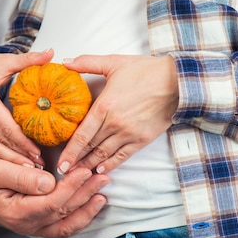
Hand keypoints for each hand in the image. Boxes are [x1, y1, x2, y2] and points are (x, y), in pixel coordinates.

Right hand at [0, 49, 53, 179]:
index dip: (23, 142)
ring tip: (26, 172)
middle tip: (39, 167)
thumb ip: (29, 60)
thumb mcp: (4, 62)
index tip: (38, 152)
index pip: (7, 127)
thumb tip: (52, 53)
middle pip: (0, 141)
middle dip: (20, 156)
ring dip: (7, 162)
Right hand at [0, 154, 109, 237]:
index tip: (84, 170)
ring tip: (103, 192)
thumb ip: (20, 176)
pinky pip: (64, 228)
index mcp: (16, 212)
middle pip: (63, 212)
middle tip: (102, 176)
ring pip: (67, 225)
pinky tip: (94, 204)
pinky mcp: (39, 227)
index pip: (51, 202)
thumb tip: (48, 182)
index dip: (71, 187)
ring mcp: (34, 229)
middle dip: (85, 194)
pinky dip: (82, 217)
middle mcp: (27, 226)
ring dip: (88, 209)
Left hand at [57, 54, 178, 174]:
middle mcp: (114, 123)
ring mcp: (129, 133)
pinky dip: (110, 165)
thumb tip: (65, 62)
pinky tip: (100, 170)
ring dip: (90, 166)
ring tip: (78, 175)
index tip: (60, 163)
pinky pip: (122, 156)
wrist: (177, 81)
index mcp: (104, 106)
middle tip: (63, 172)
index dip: (69, 151)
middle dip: (76, 162)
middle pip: (90, 147)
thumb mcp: (114, 62)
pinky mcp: (142, 139)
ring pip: (104, 155)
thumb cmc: (145, 70)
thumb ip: (87, 63)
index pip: (82, 135)